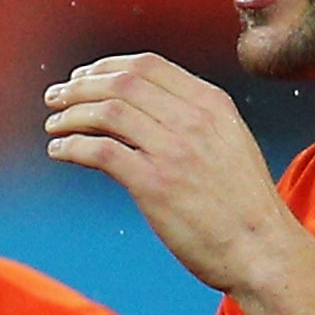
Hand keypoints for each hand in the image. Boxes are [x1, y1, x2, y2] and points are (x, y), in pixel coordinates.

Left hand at [42, 55, 296, 295]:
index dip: (107, 67)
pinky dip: (72, 147)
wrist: (261, 248)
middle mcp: (192, 119)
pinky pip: (100, 151)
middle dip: (80, 86)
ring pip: (107, 112)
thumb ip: (195, 123)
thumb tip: (150, 114)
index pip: (148, 66)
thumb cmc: (243, 206)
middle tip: (56, 97)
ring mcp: (173, 150)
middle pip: (122, 83)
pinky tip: (59, 152)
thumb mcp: (229, 144)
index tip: (84, 77)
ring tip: (53, 125)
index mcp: (211, 104)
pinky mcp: (154, 185)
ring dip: (70, 115)